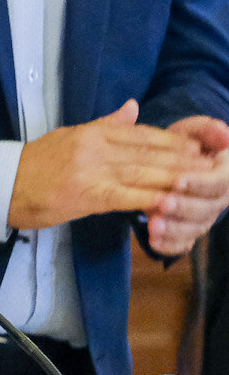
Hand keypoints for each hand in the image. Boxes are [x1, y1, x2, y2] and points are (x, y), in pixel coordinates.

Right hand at [9, 100, 211, 230]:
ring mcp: (92, 171)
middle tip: (213, 167)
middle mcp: (95, 147)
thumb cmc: (35, 164)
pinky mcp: (88, 195)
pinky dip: (152, 200)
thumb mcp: (69, 136)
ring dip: (177, 179)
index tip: (199, 149)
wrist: (2, 184)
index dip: (174, 142)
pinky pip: (128, 197)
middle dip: (184, 161)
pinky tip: (171, 203)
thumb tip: (133, 107)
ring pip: (144, 173)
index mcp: (92, 132)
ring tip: (202, 183)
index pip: (142, 134)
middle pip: (149, 152)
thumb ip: (105, 124)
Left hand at [146, 115, 228, 256]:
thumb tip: (223, 132)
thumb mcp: (194, 132)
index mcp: (223, 176)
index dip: (201, 183)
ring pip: (194, 229)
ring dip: (175, 229)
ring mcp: (202, 217)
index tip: (179, 180)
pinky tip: (153, 241)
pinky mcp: (187, 231)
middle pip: (206, 210)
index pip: (219, 183)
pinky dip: (169, 245)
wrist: (168, 161)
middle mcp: (217, 200)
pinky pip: (182, 243)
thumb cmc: (183, 144)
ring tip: (154, 225)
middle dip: (184, 207)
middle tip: (162, 203)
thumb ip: (207, 130)